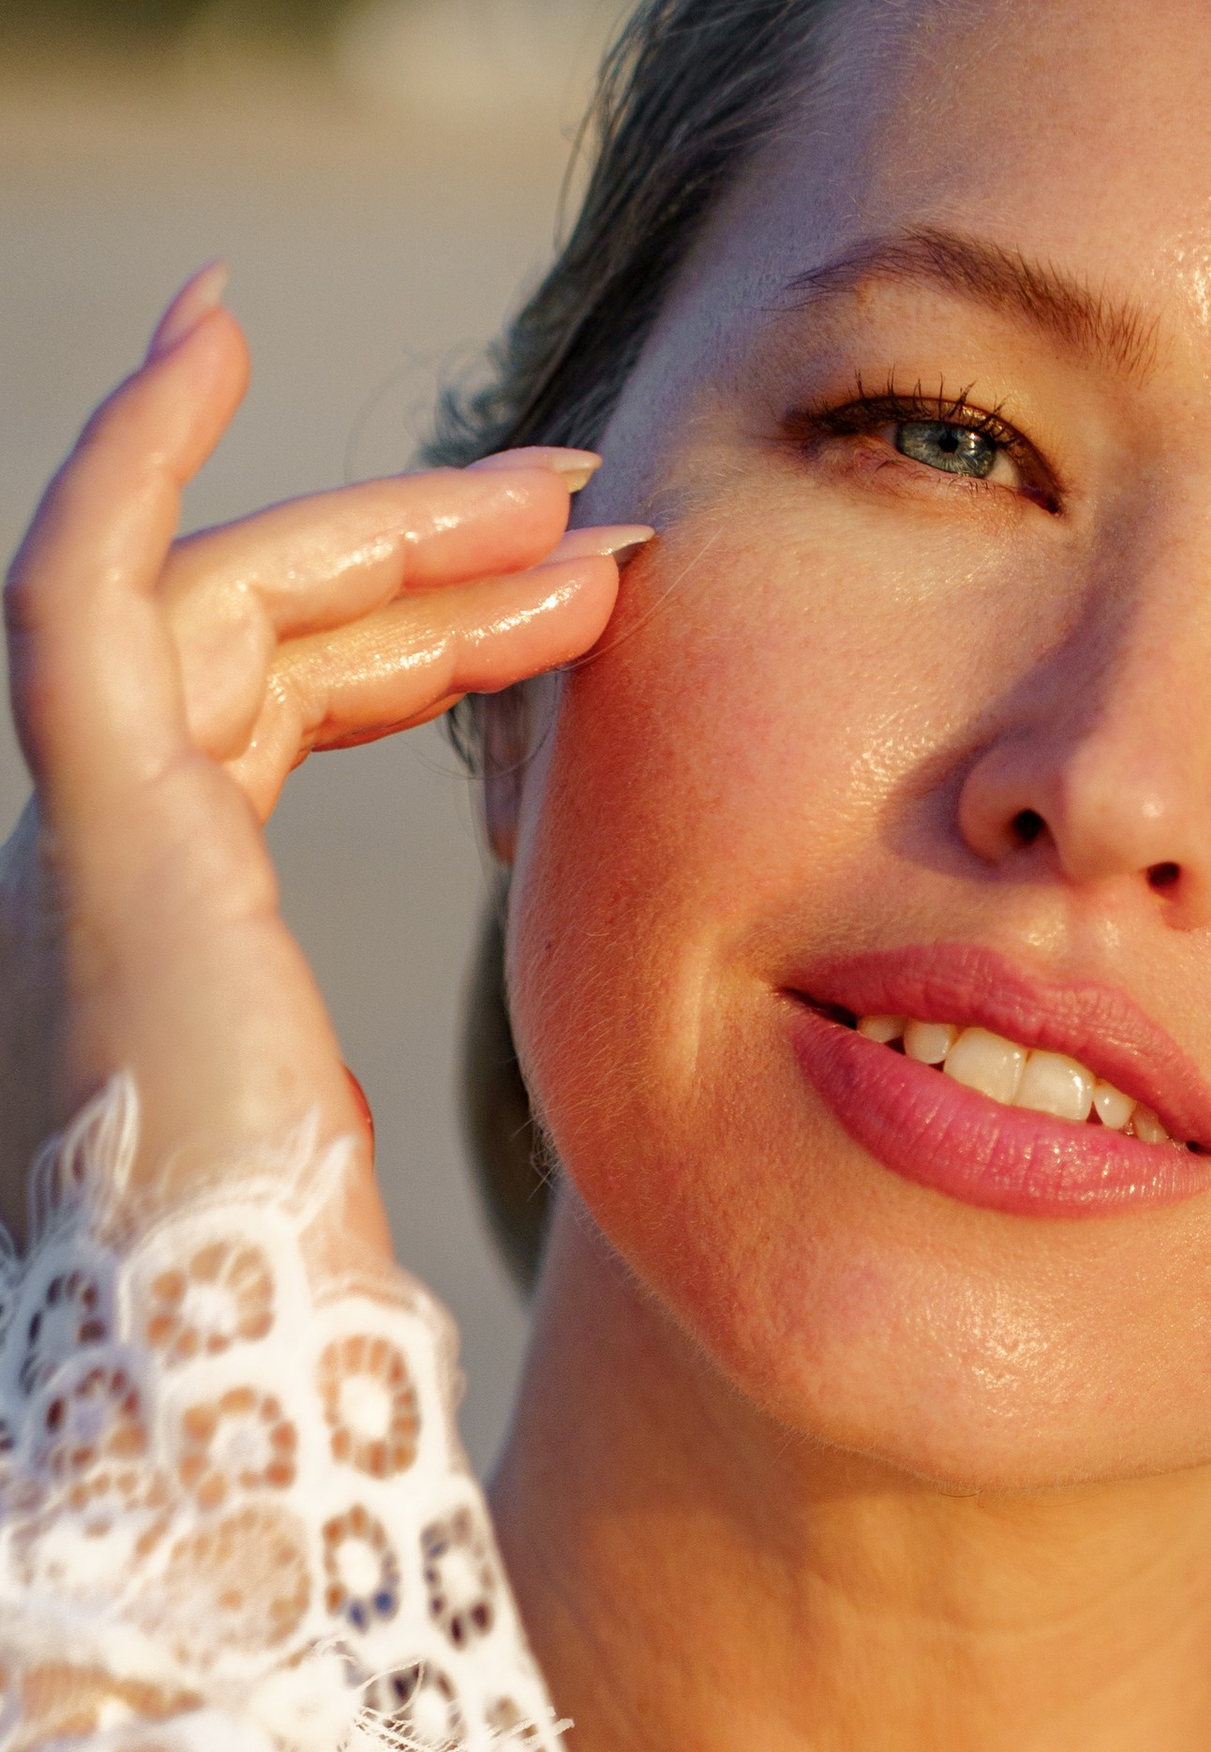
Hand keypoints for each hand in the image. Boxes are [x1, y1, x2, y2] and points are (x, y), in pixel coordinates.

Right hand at [1, 266, 648, 1256]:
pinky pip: (81, 589)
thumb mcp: (364, 1151)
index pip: (277, 713)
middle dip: (426, 558)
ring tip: (564, 493)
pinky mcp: (93, 836)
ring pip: (212, 608)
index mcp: (157, 940)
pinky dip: (132, 454)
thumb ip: (358, 1064)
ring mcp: (73, 853)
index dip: (415, 632)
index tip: (570, 581)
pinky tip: (206, 334)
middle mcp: (89, 878)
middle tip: (596, 506)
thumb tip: (445, 1055)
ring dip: (383, 526)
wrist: (236, 1418)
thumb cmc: (319, 1335)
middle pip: (256, 645)